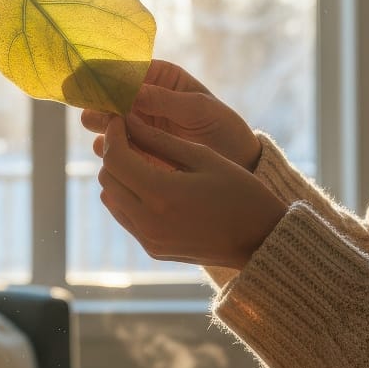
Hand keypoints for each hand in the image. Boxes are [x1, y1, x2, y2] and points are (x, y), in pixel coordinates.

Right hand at [81, 59, 260, 171]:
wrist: (236, 163)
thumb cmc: (223, 128)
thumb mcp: (199, 109)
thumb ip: (165, 100)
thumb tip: (131, 92)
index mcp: (158, 78)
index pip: (124, 68)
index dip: (103, 73)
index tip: (87, 81)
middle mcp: (141, 99)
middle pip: (108, 96)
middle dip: (98, 103)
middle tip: (99, 116)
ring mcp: (136, 126)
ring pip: (105, 122)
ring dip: (102, 127)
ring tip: (110, 135)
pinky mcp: (134, 151)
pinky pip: (112, 148)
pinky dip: (109, 149)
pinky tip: (114, 153)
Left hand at [96, 114, 285, 270]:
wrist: (261, 240)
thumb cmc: (240, 191)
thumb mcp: (202, 156)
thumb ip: (159, 139)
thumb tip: (128, 120)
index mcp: (161, 194)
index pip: (115, 158)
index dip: (113, 133)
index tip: (121, 119)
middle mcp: (148, 221)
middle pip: (107, 178)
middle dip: (114, 152)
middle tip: (130, 135)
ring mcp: (148, 239)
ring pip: (110, 198)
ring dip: (119, 175)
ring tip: (141, 159)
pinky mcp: (152, 248)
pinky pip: (124, 216)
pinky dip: (127, 196)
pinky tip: (149, 183)